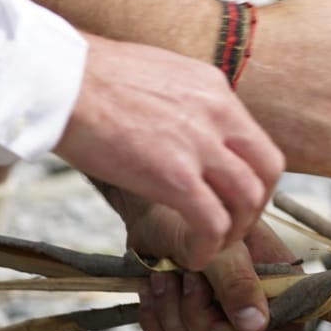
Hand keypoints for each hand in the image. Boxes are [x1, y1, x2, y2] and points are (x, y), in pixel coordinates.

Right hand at [57, 35, 283, 270]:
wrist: (62, 80)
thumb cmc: (93, 77)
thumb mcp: (160, 74)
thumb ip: (184, 101)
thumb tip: (183, 125)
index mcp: (215, 89)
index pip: (258, 142)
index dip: (253, 178)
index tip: (231, 198)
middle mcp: (219, 113)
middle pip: (268, 171)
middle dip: (255, 207)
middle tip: (230, 227)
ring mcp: (200, 144)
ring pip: (249, 200)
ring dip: (235, 232)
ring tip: (209, 246)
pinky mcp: (174, 176)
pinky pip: (213, 223)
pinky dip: (208, 248)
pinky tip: (190, 256)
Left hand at [125, 205, 302, 330]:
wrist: (153, 210)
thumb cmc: (193, 217)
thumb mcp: (220, 246)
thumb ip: (239, 283)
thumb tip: (255, 327)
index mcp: (275, 285)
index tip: (224, 324)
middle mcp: (249, 306)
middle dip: (201, 319)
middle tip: (190, 278)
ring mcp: (217, 317)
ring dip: (173, 314)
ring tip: (168, 274)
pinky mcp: (185, 323)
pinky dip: (156, 321)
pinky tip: (154, 288)